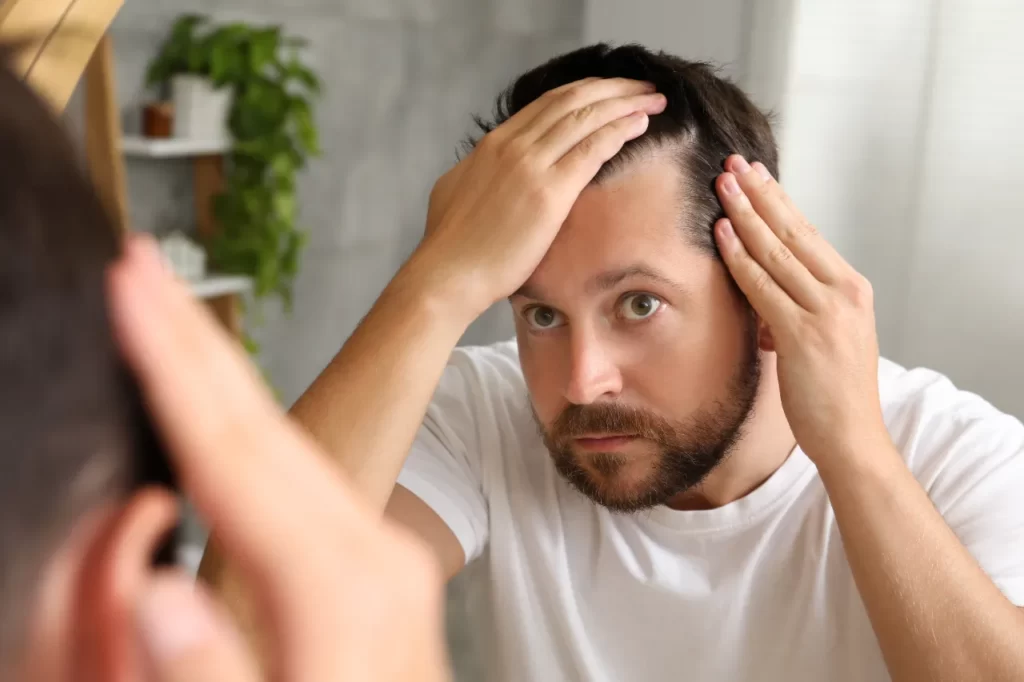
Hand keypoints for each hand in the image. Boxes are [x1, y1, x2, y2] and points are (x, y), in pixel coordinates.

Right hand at [108, 237, 448, 681]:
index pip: (239, 457)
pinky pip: (297, 474)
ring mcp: (377, 552)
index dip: (176, 369)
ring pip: (283, 440)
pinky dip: (246, 427)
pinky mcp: (368, 562)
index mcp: (343, 589)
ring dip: (219, 374)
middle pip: (266, 427)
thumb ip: (213, 674)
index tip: (133, 291)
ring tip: (164, 315)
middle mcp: (369, 552)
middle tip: (141, 268)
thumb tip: (159, 585)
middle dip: (196, 343)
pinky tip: (216, 405)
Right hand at [413, 77, 666, 316]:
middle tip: (642, 88)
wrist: (447, 274)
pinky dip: (620, 129)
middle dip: (612, 89)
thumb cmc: (452, 247)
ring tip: (653, 100)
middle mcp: (512, 145)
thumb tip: (487, 168)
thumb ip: (481, 172)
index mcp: (493, 145)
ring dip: (625, 103)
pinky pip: (592, 148)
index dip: (585, 93)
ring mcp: (529, 165)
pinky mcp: (548, 192)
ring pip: (586, 116)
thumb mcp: (459, 192)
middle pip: (571, 100)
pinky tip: (641, 124)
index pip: (547, 104)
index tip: (610, 93)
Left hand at [713, 155, 888, 464]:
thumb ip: (794, 310)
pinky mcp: (805, 334)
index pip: (809, 234)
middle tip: (733, 164)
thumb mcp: (822, 339)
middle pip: (794, 231)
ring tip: (723, 185)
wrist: (853, 438)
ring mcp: (827, 312)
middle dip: (760, 194)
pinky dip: (741, 257)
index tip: (755, 175)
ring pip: (777, 251)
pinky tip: (723, 233)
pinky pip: (764, 287)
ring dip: (746, 214)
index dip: (779, 201)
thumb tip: (762, 297)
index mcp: (851, 289)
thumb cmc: (833, 393)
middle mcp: (844, 292)